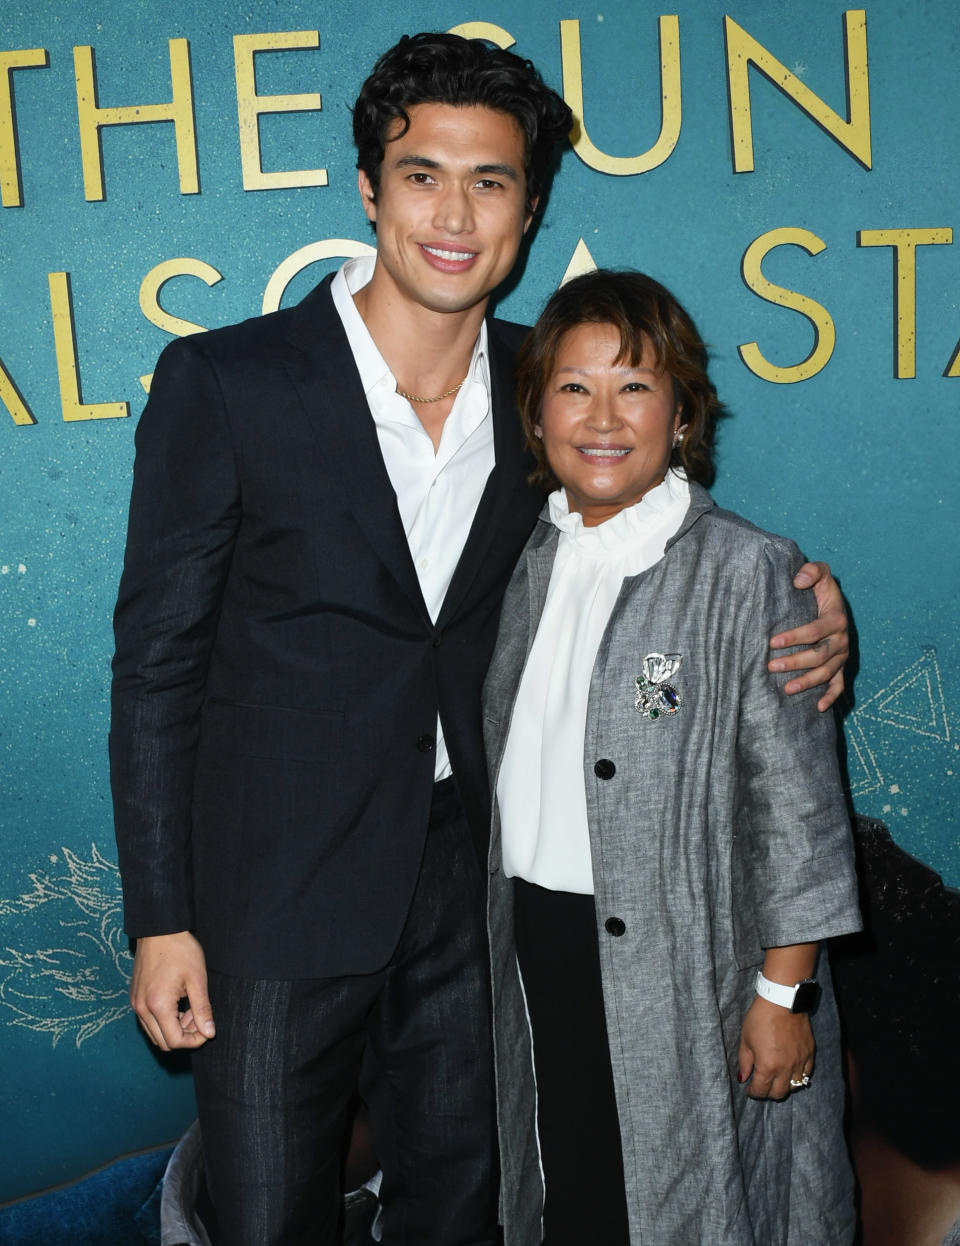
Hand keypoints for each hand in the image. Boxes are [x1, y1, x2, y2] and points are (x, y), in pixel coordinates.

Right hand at [130, 930, 214, 1050]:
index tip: (207, 1029)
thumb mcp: (197, 979)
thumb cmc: (180, 950)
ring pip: (155, 1034)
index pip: (175, 1041)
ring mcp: (136, 1004)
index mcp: (157, 1006)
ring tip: (190, 1008)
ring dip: (174, 1029)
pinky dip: (164, 1020)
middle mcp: (142, 1009)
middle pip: (163, 1042)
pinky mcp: (135, 998)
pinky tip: (178, 1003)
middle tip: (199, 1017)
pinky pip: (149, 1021)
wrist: (158, 930)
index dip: (194, 1041)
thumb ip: (203, 1009)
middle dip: (185, 1036)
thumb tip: (209, 1033)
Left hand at [737, 996, 813, 1100]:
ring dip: (784, 1086)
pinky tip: (791, 1072)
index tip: (749, 1089)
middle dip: (768, 1093)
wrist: (782, 1001)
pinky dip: (798, 1077)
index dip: (753, 1092)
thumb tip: (743, 1077)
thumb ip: (744, 1062)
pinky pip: (806, 1073)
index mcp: (767, 1066)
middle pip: (779, 1093)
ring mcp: (800, 1062)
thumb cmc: (760, 1018)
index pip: (761, 1090)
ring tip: (776, 1079)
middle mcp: (785, 1068)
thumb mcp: (745, 1039)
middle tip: (762, 1086)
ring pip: (794, 1086)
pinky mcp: (809, 1053)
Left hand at [768, 561, 847, 711]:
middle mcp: (842, 640)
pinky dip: (831, 697)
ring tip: (786, 689)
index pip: (814, 631)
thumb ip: (811, 571)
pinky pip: (839, 685)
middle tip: (771, 666)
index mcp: (836, 619)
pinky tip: (818, 708)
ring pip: (826, 673)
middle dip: (795, 662)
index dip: (793, 637)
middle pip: (819, 656)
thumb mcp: (819, 574)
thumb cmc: (820, 589)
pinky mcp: (841, 666)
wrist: (833, 602)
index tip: (771, 642)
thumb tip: (798, 581)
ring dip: (807, 682)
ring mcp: (842, 655)